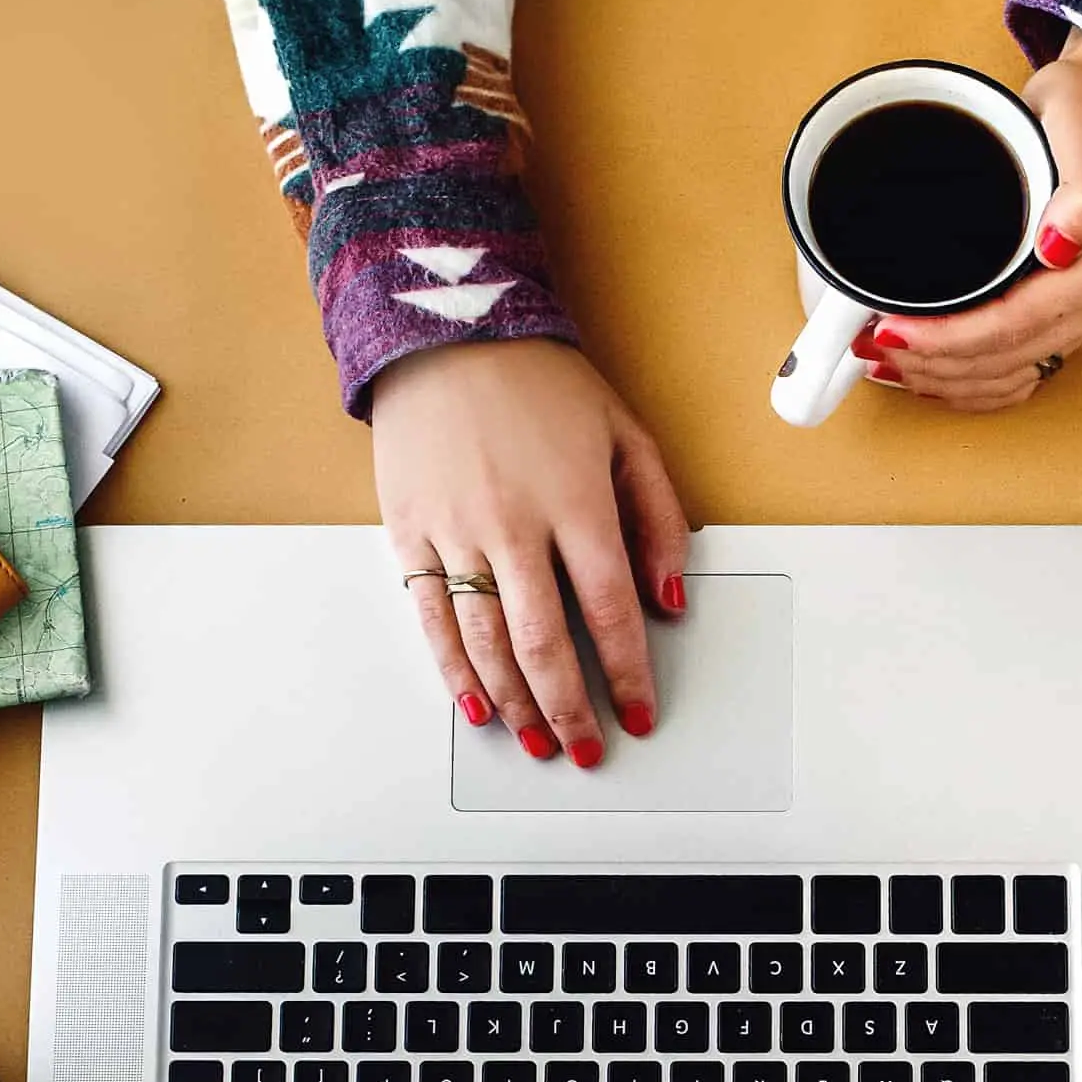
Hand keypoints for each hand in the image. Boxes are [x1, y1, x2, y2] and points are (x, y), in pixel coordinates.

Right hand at [373, 339, 689, 765]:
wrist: (446, 332)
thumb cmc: (540, 382)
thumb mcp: (625, 434)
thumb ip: (658, 518)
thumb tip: (670, 598)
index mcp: (575, 502)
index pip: (610, 611)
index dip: (629, 674)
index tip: (642, 712)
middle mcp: (514, 524)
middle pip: (545, 644)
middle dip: (572, 709)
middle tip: (589, 748)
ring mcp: (456, 532)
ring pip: (487, 643)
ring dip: (517, 705)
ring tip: (540, 742)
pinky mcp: (410, 533)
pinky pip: (433, 620)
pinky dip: (456, 672)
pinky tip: (478, 707)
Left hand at [858, 31, 1081, 410]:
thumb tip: (1060, 245)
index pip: (1013, 326)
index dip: (947, 339)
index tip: (892, 329)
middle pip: (1005, 361)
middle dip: (933, 363)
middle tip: (871, 344)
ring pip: (1008, 376)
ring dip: (945, 379)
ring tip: (888, 362)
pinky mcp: (1068, 317)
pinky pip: (1019, 373)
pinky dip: (971, 384)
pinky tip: (933, 375)